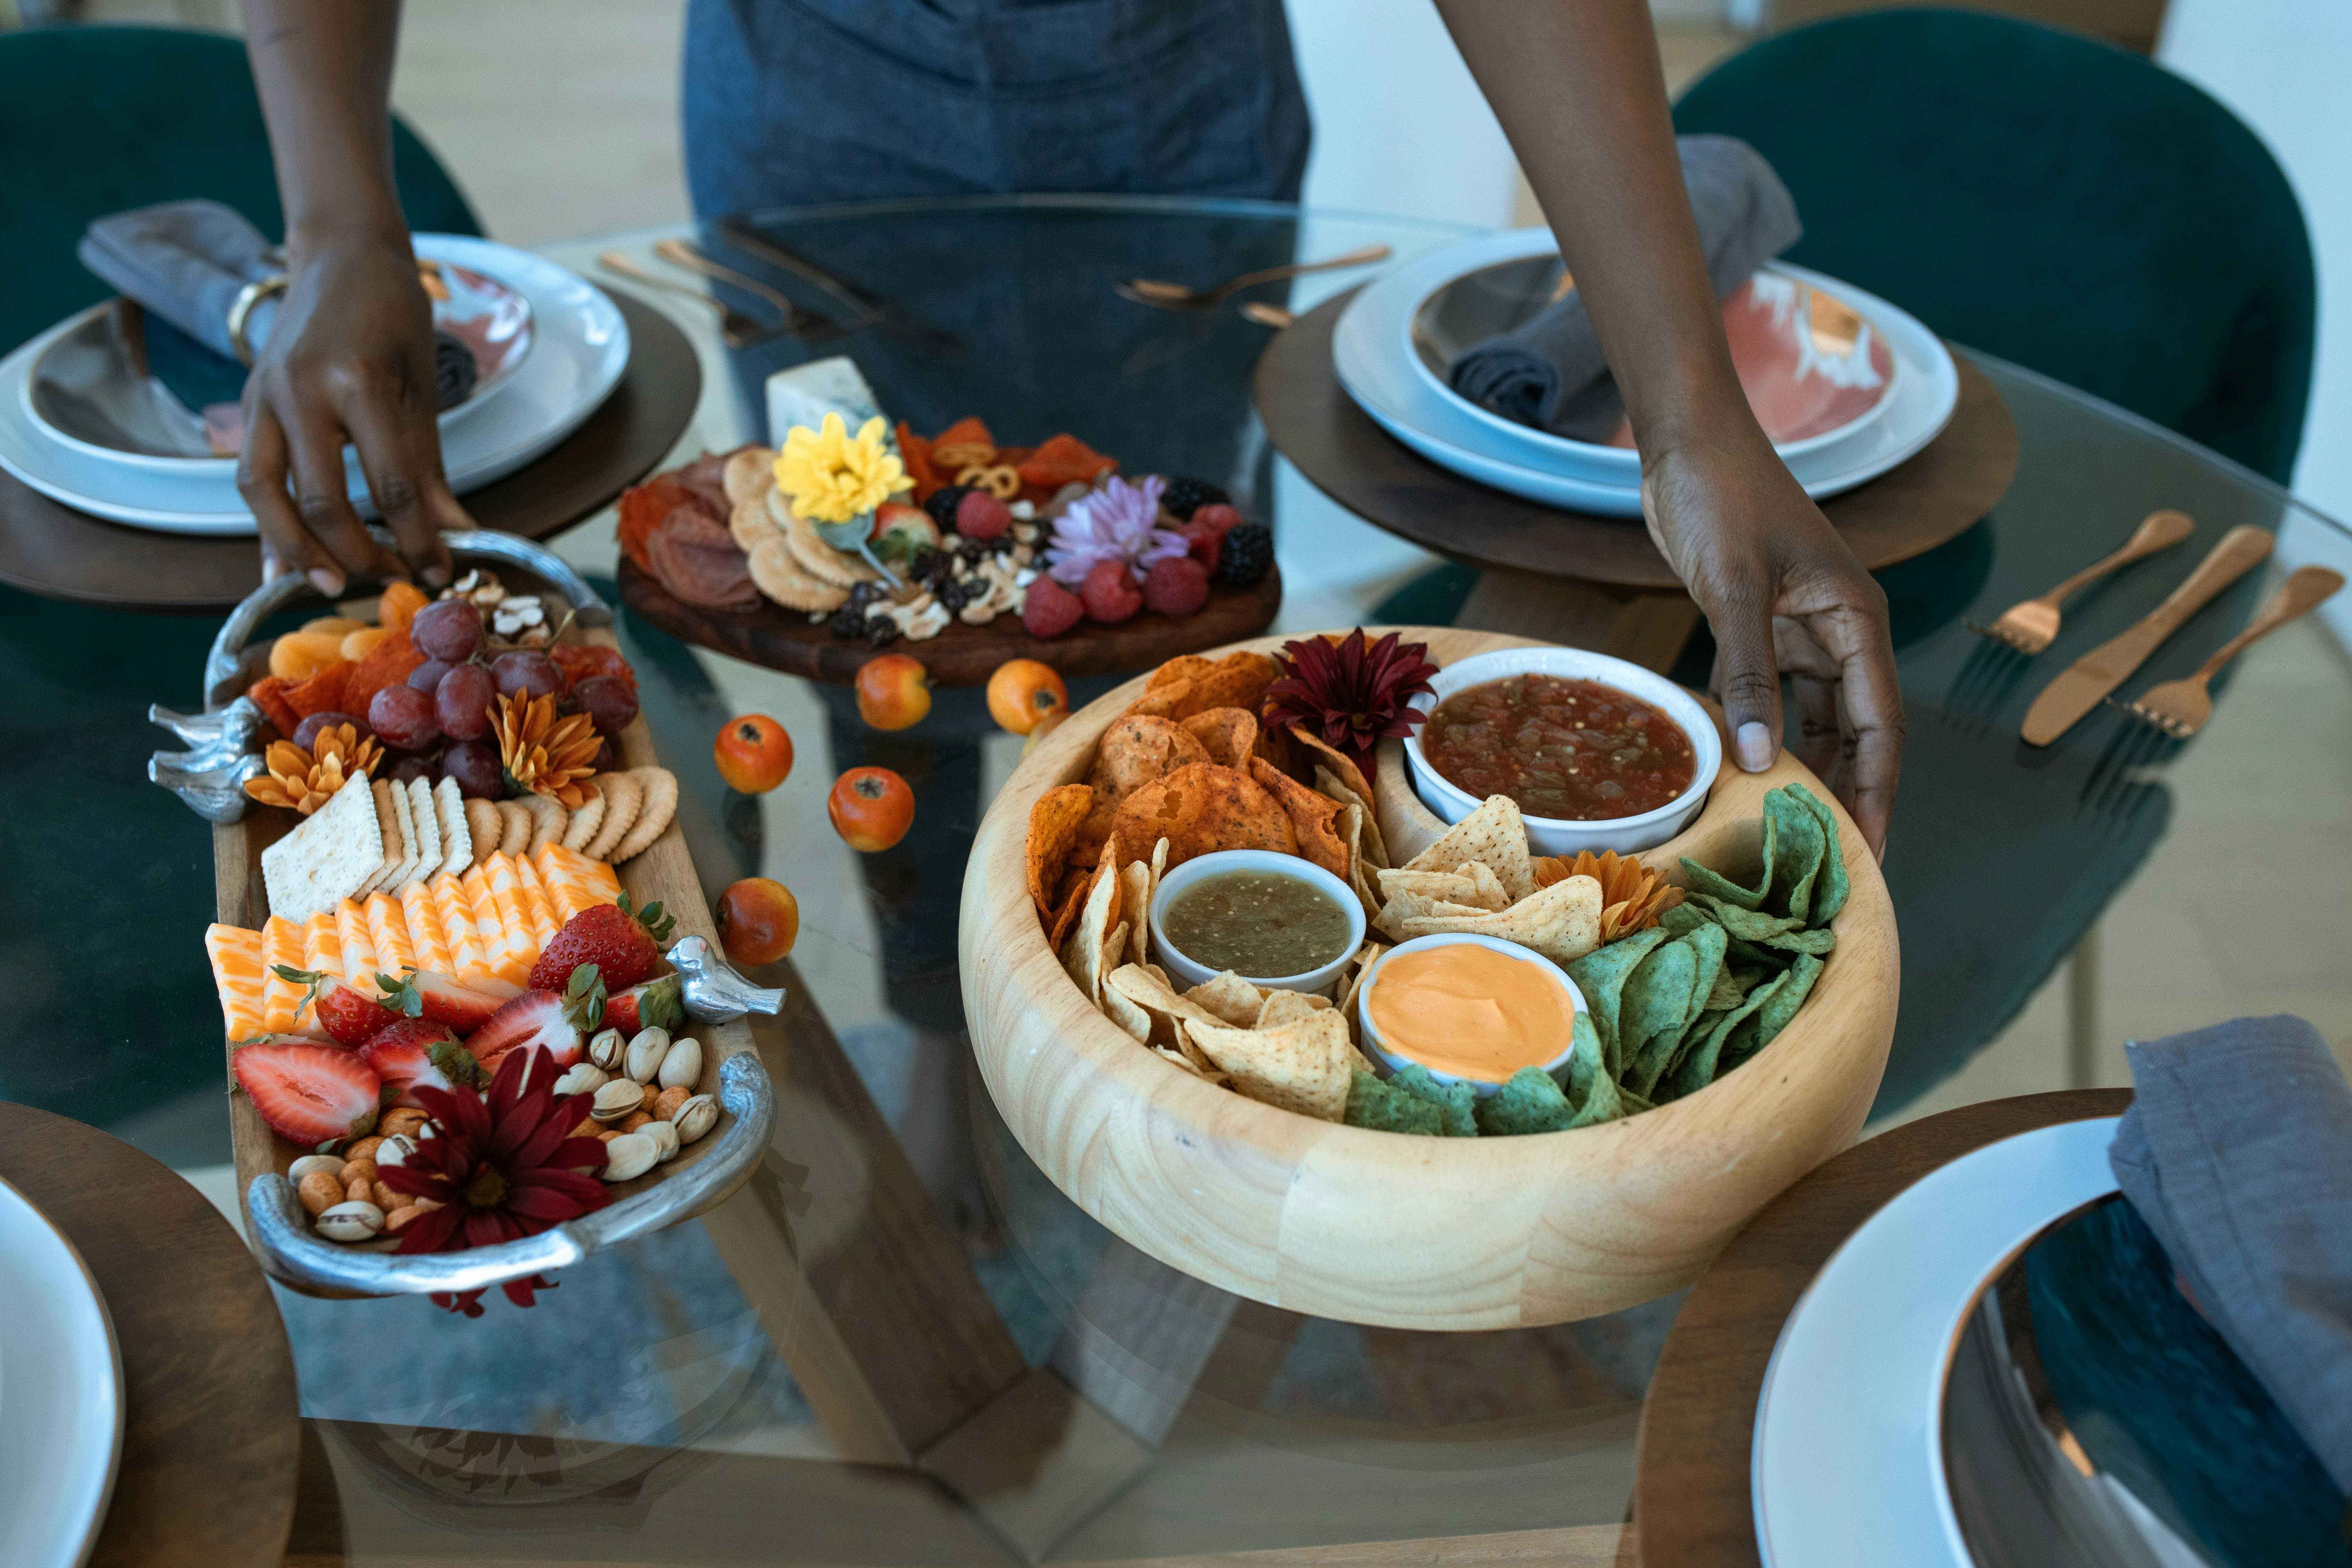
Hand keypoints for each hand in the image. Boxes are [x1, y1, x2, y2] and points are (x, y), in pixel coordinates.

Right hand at [236, 230, 463, 594]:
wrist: (340, 256)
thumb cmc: (391, 315)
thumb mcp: (422, 386)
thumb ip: (428, 466)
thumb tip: (454, 532)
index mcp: (357, 381)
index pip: (389, 484)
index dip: (416, 538)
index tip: (438, 571)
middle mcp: (301, 391)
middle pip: (320, 498)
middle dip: (355, 551)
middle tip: (388, 581)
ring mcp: (265, 397)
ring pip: (264, 493)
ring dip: (296, 548)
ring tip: (330, 584)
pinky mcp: (248, 404)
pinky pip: (251, 476)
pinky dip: (265, 525)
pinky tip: (279, 563)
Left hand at [1641, 430, 1902, 857]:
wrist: (1689, 442)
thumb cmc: (1721, 495)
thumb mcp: (1733, 588)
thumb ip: (1747, 674)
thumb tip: (1759, 758)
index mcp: (1857, 619)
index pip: (1881, 726)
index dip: (1878, 791)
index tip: (1870, 849)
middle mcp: (1840, 629)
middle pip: (1856, 730)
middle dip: (1846, 791)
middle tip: (1828, 857)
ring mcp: (1802, 628)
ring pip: (1815, 717)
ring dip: (1803, 766)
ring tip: (1787, 828)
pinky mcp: (1763, 625)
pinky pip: (1773, 694)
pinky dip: (1762, 731)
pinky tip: (1743, 771)